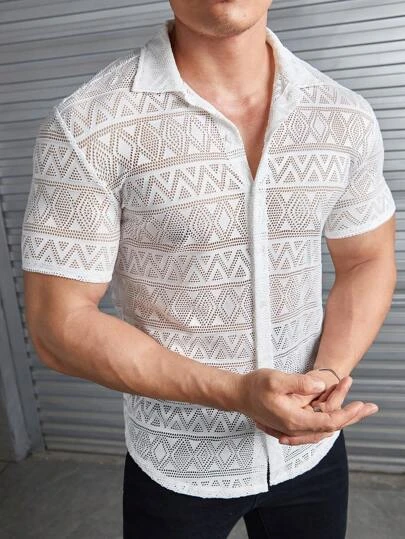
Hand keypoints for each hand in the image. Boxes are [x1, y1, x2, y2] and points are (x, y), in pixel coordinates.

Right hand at [238, 368, 377, 444]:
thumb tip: (322, 385)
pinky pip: (315, 423)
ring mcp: (293, 427)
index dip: (347, 415)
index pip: (329, 423)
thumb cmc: (254, 386)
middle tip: (371, 407)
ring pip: (323, 425)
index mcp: (294, 420)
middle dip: (351, 416)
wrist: (237, 394)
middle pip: (330, 427)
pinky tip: (334, 402)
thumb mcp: (276, 379)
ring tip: (356, 399)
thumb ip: (299, 383)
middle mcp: (295, 428)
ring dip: (341, 413)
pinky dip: (328, 414)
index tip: (362, 405)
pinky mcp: (291, 422)